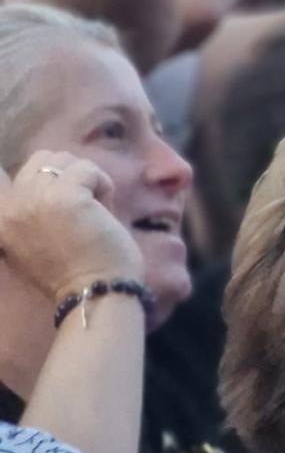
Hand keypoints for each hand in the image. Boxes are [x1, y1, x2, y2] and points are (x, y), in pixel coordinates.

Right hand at [0, 152, 143, 300]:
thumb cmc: (74, 273)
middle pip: (40, 160)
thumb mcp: (30, 244)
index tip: (50, 189)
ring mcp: (36, 198)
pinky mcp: (67, 196)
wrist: (95, 292)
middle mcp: (11, 205)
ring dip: (86, 179)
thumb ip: (26, 214)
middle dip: (68, 175)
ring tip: (94, 209)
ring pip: (64, 160)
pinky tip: (106, 211)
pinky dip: (104, 184)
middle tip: (84, 206)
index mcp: (1, 219)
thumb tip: (43, 177)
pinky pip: (89, 169)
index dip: (19, 172)